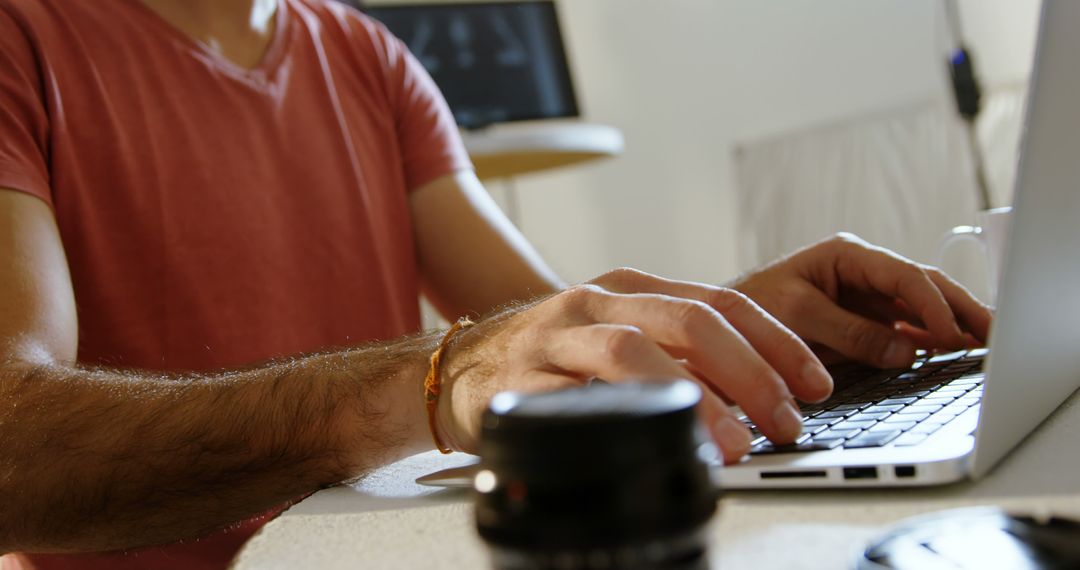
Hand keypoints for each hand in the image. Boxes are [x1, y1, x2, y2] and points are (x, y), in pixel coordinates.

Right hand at [436, 268, 833, 463]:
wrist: (462, 365)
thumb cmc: (554, 356)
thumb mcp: (619, 336)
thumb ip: (679, 352)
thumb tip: (760, 392)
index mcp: (629, 288)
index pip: (719, 301)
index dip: (775, 340)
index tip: (814, 381)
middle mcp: (596, 302)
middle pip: (687, 320)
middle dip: (749, 370)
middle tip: (785, 420)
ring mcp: (556, 338)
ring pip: (633, 352)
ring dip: (693, 398)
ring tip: (733, 442)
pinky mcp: (521, 380)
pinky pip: (574, 396)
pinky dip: (620, 417)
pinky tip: (652, 442)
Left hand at [731, 233, 992, 367]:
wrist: (718, 328)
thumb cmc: (747, 310)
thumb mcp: (797, 317)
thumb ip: (850, 332)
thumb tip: (905, 348)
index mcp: (845, 255)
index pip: (901, 275)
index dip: (930, 303)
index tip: (949, 331)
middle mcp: (861, 272)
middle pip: (922, 286)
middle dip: (959, 308)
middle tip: (993, 333)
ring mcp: (866, 297)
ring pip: (920, 308)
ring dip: (952, 324)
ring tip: (986, 344)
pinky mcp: (864, 322)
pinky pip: (905, 329)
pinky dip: (930, 340)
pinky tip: (951, 353)